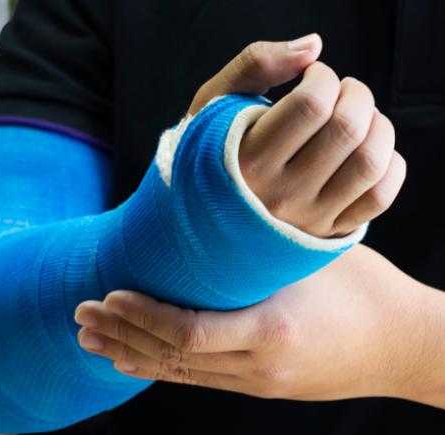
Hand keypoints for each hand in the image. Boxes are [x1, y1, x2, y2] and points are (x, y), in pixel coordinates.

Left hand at [73, 246, 443, 405]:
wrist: (406, 346)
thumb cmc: (364, 288)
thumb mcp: (308, 259)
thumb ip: (254, 251)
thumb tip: (199, 218)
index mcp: (270, 332)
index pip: (187, 332)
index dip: (141, 316)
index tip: (108, 295)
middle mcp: (257, 367)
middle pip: (171, 356)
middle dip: (120, 334)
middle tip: (79, 313)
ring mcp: (256, 384)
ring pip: (178, 372)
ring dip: (129, 353)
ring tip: (88, 339)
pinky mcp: (258, 388)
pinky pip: (197, 379)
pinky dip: (158, 367)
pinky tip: (128, 362)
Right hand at [189, 34, 405, 237]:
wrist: (200, 220)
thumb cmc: (211, 153)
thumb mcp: (213, 104)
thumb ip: (255, 64)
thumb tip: (314, 47)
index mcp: (246, 160)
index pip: (311, 104)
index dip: (323, 76)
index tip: (312, 77)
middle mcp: (279, 193)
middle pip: (346, 129)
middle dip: (356, 95)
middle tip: (341, 93)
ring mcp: (306, 217)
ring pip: (370, 162)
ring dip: (378, 127)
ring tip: (359, 119)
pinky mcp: (327, 232)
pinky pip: (380, 197)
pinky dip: (389, 164)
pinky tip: (368, 151)